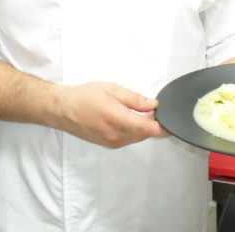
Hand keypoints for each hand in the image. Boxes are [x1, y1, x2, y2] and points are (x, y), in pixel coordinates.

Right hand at [53, 82, 169, 148]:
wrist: (63, 109)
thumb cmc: (84, 96)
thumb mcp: (112, 89)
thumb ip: (134, 99)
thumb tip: (153, 105)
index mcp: (118, 120)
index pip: (148, 129)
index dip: (163, 127)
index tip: (172, 122)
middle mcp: (116, 136)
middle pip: (144, 134)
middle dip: (153, 123)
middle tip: (155, 109)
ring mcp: (112, 142)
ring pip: (137, 137)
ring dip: (143, 127)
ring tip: (140, 111)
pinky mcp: (108, 144)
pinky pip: (128, 139)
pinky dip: (133, 130)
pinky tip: (129, 118)